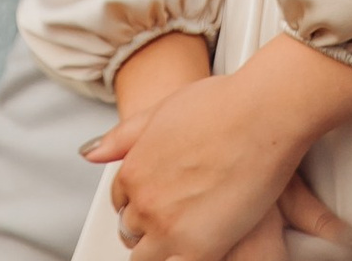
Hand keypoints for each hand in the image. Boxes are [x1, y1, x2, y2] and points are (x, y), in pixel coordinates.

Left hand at [86, 65, 351, 260]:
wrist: (261, 115)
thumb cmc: (221, 105)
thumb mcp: (162, 110)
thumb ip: (124, 136)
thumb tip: (90, 152)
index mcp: (133, 170)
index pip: (120, 200)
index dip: (139, 198)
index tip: (159, 197)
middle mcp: (145, 203)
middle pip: (132, 231)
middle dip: (149, 224)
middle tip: (178, 213)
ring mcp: (169, 229)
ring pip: (147, 257)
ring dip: (163, 246)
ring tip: (190, 230)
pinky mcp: (199, 251)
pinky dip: (183, 256)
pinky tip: (204, 242)